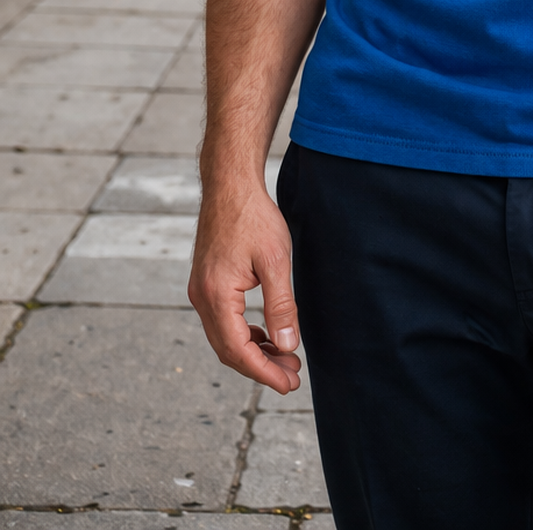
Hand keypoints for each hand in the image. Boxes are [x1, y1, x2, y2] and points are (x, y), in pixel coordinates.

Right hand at [188, 182, 301, 394]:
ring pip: (224, 337)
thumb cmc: (254, 217)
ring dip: (253, 352)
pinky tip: (266, 336)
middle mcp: (202, 297)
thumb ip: (281, 306)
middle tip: (293, 376)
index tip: (289, 384)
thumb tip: (287, 345)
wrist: (230, 185)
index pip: (238, 350)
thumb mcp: (276, 261)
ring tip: (286, 358)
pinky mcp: (206, 283)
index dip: (264, 372)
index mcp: (216, 295)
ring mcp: (201, 290)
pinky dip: (244, 334)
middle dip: (261, 367)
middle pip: (228, 350)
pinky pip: (222, 321)